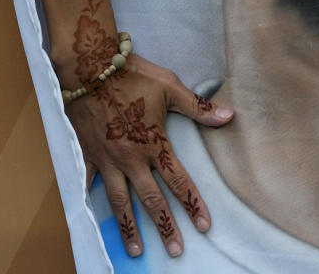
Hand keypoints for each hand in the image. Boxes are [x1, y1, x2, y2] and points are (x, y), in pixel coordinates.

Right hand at [66, 53, 232, 257]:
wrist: (90, 67)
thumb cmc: (133, 75)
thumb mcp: (170, 88)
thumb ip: (199, 107)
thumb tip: (229, 116)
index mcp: (155, 144)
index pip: (179, 181)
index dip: (193, 204)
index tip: (204, 225)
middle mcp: (132, 158)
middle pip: (151, 200)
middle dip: (165, 227)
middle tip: (176, 251)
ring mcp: (108, 159)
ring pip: (120, 201)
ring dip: (129, 227)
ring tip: (136, 251)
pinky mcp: (89, 153)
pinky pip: (90, 181)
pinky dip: (92, 197)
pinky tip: (94, 213)